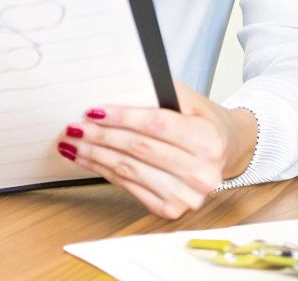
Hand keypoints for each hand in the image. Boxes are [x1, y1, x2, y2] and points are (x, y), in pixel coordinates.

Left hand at [55, 80, 258, 218]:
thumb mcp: (190, 98)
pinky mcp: (172, 209)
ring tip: (72, 142)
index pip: (156, 125)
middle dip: (101, 136)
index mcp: (208, 140)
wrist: (225, 150)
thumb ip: (159, 91)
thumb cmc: (202, 121)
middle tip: (74, 125)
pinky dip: (103, 171)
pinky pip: (129, 187)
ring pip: (129, 170)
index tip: (94, 110)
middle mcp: (202, 172)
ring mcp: (187, 196)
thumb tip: (118, 87)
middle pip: (139, 149)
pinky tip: (87, 159)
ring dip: (95, 155)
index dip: (122, 118)